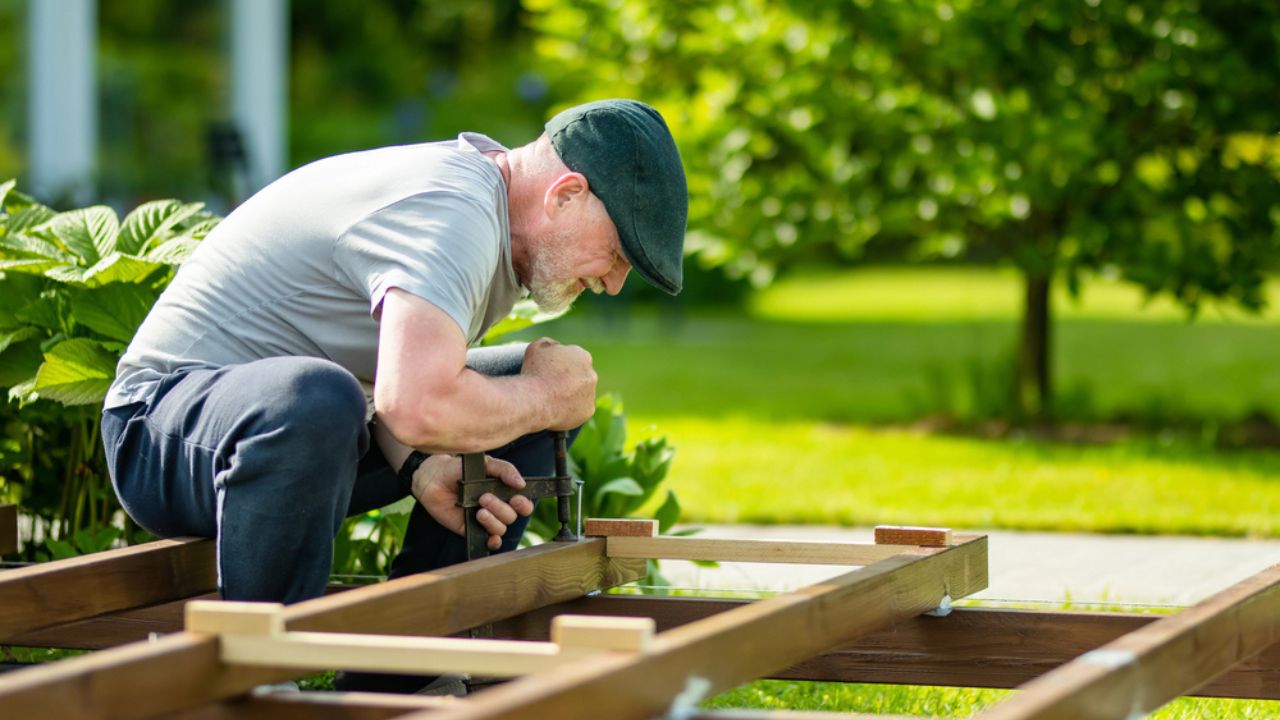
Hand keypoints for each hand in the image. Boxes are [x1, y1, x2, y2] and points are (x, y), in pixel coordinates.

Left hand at [410, 454, 534, 550]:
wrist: (433, 478)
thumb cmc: (459, 469)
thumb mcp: (485, 464)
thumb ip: (504, 470)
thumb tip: (521, 483)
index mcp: (503, 492)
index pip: (523, 504)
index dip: (523, 504)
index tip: (516, 498)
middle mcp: (497, 507)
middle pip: (512, 516)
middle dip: (501, 508)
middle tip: (484, 498)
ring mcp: (484, 520)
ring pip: (501, 528)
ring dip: (493, 520)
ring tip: (478, 510)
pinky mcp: (471, 530)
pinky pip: (488, 542)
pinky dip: (492, 541)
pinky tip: (488, 536)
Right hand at [522, 338, 596, 429]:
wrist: (536, 399)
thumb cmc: (535, 371)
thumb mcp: (538, 346)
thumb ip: (551, 344)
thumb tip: (556, 347)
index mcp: (582, 356)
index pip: (573, 359)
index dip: (560, 365)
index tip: (549, 371)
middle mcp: (592, 374)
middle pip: (579, 377)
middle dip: (568, 380)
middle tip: (551, 386)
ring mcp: (592, 394)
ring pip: (581, 394)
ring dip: (571, 395)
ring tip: (552, 399)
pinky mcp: (588, 411)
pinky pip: (579, 410)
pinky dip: (570, 410)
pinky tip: (556, 409)